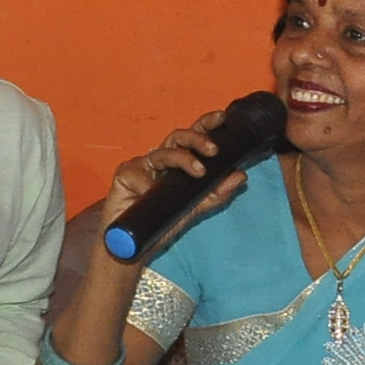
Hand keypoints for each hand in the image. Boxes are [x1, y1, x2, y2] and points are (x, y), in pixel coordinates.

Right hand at [100, 109, 247, 260]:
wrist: (135, 246)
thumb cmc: (163, 223)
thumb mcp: (195, 208)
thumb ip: (217, 193)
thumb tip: (241, 176)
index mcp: (177, 163)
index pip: (193, 138)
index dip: (206, 125)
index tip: (222, 118)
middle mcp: (160, 160)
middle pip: (177, 137)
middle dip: (197, 138)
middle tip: (213, 150)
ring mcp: (141, 165)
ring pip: (163, 152)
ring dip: (182, 158)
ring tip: (199, 171)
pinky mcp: (124, 174)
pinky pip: (138, 174)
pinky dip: (148, 185)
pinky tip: (150, 194)